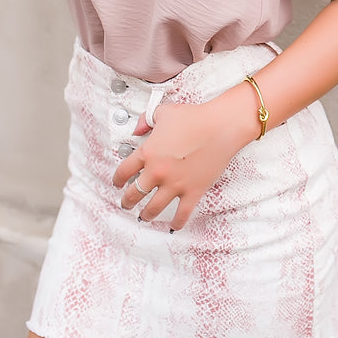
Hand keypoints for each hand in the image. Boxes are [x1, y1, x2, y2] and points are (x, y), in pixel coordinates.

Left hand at [112, 96, 250, 230]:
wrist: (220, 126)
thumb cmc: (194, 117)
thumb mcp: (163, 112)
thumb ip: (145, 120)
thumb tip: (137, 130)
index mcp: (148, 153)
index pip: (123, 172)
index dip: (117, 180)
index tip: (117, 183)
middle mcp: (157, 172)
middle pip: (134, 194)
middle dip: (127, 201)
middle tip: (126, 203)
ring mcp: (175, 184)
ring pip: (152, 209)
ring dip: (145, 214)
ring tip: (144, 216)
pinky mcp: (192, 191)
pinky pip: (181, 214)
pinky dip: (176, 222)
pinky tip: (173, 225)